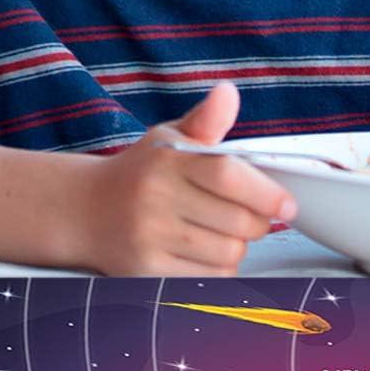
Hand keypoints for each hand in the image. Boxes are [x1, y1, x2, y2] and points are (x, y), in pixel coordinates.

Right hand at [74, 83, 296, 275]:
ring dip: (236, 246)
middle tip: (248, 215)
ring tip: (219, 231)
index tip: (286, 204)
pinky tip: (201, 251)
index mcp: (165, 159)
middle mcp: (154, 197)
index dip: (266, 192)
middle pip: (238, 221)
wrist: (83, 210)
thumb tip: (228, 93)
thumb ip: (205, 120)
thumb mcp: (167, 139)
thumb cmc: (138, 174)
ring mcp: (149, 236)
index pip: (227, 175)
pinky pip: (209, 277)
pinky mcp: (146, 270)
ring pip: (229, 252)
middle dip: (256, 222)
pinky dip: (217, 268)